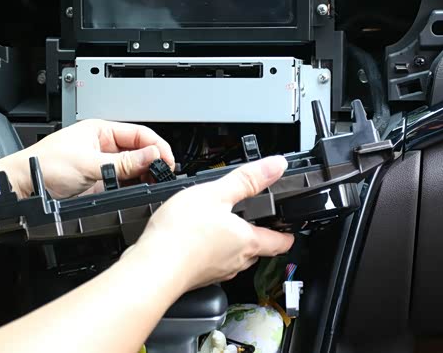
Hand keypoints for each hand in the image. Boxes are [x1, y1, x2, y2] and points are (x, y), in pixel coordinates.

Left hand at [0, 120, 174, 197]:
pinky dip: (134, 188)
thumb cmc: (44, 165)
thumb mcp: (89, 163)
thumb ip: (124, 162)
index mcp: (101, 130)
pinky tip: (139, 192)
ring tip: (153, 184)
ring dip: (144, 176)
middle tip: (163, 175)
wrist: (23, 188)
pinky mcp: (100, 185)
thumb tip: (152, 156)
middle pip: (140, 152)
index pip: (139, 134)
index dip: (156, 146)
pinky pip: (124, 185)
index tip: (167, 161)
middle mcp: (104, 147)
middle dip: (153, 162)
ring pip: (134, 169)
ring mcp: (103, 166)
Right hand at [128, 156, 293, 291]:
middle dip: (257, 235)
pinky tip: (195, 240)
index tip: (289, 227)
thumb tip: (276, 165)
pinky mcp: (197, 278)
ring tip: (220, 226)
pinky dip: (210, 252)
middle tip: (252, 219)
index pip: (280, 242)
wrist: (153, 267)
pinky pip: (212, 264)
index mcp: (247, 240)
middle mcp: (236, 261)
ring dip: (232, 244)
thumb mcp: (215, 193)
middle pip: (257, 250)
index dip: (288, 233)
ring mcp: (216, 272)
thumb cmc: (181, 233)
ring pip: (234, 258)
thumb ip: (247, 179)